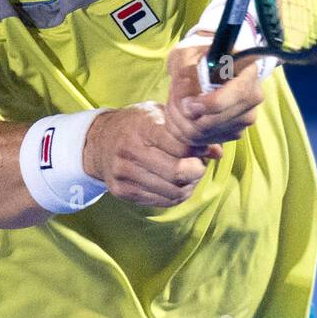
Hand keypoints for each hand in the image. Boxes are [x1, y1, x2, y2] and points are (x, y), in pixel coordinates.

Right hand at [82, 104, 221, 207]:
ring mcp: (124, 174)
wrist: (98, 142)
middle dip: (196, 171)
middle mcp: (129, 151)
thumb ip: (187, 130)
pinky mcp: (122, 192)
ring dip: (189, 186)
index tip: (204, 148)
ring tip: (189, 174)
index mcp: (141, 127)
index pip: (180, 145)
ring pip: (172, 191)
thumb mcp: (159, 115)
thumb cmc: (136, 125)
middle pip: (177, 173)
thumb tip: (218, 152)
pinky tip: (176, 184)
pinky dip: (176, 195)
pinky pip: (162, 202)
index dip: (198, 149)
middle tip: (199, 165)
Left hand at [164, 38, 265, 147]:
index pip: (238, 93)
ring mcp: (246, 116)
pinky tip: (182, 115)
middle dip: (185, 117)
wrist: (201, 66)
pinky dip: (186, 132)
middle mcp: (253, 95)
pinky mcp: (234, 131)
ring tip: (174, 105)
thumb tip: (187, 104)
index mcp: (248, 69)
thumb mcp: (185, 56)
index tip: (187, 104)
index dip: (210, 104)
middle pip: (218, 121)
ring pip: (206, 134)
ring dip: (181, 123)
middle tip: (172, 101)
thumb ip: (184, 76)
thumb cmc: (195, 57)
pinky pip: (205, 141)